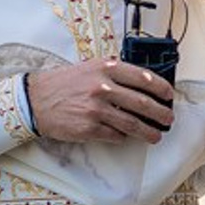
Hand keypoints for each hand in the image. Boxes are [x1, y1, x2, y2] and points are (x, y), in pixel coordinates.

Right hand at [27, 59, 176, 141]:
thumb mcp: (89, 67)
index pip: (143, 77)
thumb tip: (141, 83)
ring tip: (156, 135)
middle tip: (168, 119)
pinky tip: (128, 137)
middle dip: (160, 113)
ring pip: (132, 123)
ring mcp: (96, 109)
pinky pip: (115, 135)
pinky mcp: (89, 128)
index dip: (161, 88)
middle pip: (142, 103)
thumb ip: (113, 72)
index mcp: (105, 68)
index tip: (169, 95)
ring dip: (148, 131)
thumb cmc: (63, 83)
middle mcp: (103, 87)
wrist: (35, 100)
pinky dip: (124, 137)